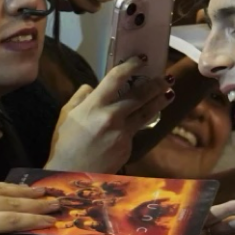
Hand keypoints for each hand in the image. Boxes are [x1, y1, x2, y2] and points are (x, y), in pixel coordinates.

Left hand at [0, 177, 59, 234]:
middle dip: (37, 204)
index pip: (13, 220)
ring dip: (25, 192)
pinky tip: (21, 190)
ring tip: (45, 192)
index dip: (36, 220)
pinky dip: (6, 189)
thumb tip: (19, 220)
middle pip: (12, 202)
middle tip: (58, 202)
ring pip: (3, 189)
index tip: (55, 219)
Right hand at [46, 57, 173, 172]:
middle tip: (165, 77)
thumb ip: (81, 97)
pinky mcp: (128, 147)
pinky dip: (140, 123)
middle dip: (155, 84)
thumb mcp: (66, 115)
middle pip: (139, 95)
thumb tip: (93, 87)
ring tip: (169, 93)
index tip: (141, 59)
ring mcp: (122, 133)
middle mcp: (111, 117)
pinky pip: (136, 131)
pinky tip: (146, 118)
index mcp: (94, 106)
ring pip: (146, 113)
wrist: (71, 174)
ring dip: (159, 101)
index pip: (116, 78)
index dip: (131, 65)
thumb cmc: (65, 144)